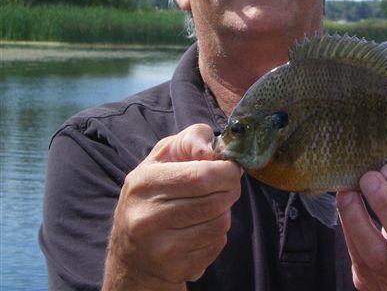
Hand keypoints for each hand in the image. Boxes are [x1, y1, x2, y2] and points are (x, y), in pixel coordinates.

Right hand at [103, 124, 242, 290]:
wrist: (131, 254)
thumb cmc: (153, 194)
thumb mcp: (163, 158)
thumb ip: (189, 140)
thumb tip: (209, 151)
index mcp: (143, 183)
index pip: (200, 176)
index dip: (226, 171)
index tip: (232, 168)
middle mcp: (146, 217)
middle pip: (214, 201)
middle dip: (231, 190)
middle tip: (228, 186)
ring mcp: (160, 247)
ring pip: (220, 223)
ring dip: (224, 212)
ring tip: (209, 207)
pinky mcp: (174, 268)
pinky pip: (216, 245)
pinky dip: (217, 235)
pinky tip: (200, 229)